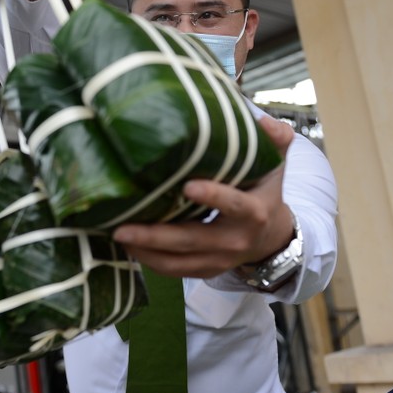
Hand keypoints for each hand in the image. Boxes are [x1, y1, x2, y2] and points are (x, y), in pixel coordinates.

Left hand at [112, 116, 297, 278]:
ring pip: (178, 262)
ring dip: (145, 251)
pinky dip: (149, 261)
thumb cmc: (264, 192)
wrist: (271, 238)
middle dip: (156, 235)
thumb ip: (275, 140)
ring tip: (117, 234)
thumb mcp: (275, 166)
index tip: (187, 186)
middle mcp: (235, 241)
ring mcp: (219, 260)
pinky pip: (174, 271)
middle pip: (193, 240)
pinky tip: (127, 246)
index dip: (213, 197)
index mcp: (254, 212)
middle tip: (123, 227)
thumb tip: (264, 121)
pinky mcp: (205, 271)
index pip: (234, 205)